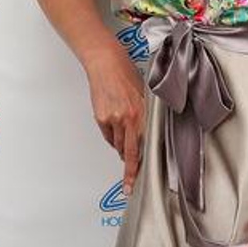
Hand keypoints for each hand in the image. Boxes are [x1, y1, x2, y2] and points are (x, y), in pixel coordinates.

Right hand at [87, 49, 146, 196]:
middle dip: (129, 170)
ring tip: (123, 133)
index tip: (136, 182)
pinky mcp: (101, 118)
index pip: (144, 147)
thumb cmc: (126, 74)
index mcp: (143, 113)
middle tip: (128, 184)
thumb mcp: (144, 95)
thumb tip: (145, 136)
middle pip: (129, 153)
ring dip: (121, 145)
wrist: (106, 62)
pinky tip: (114, 123)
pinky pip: (108, 135)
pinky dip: (112, 134)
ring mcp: (113, 119)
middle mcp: (129, 118)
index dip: (140, 167)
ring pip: (118, 144)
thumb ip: (145, 117)